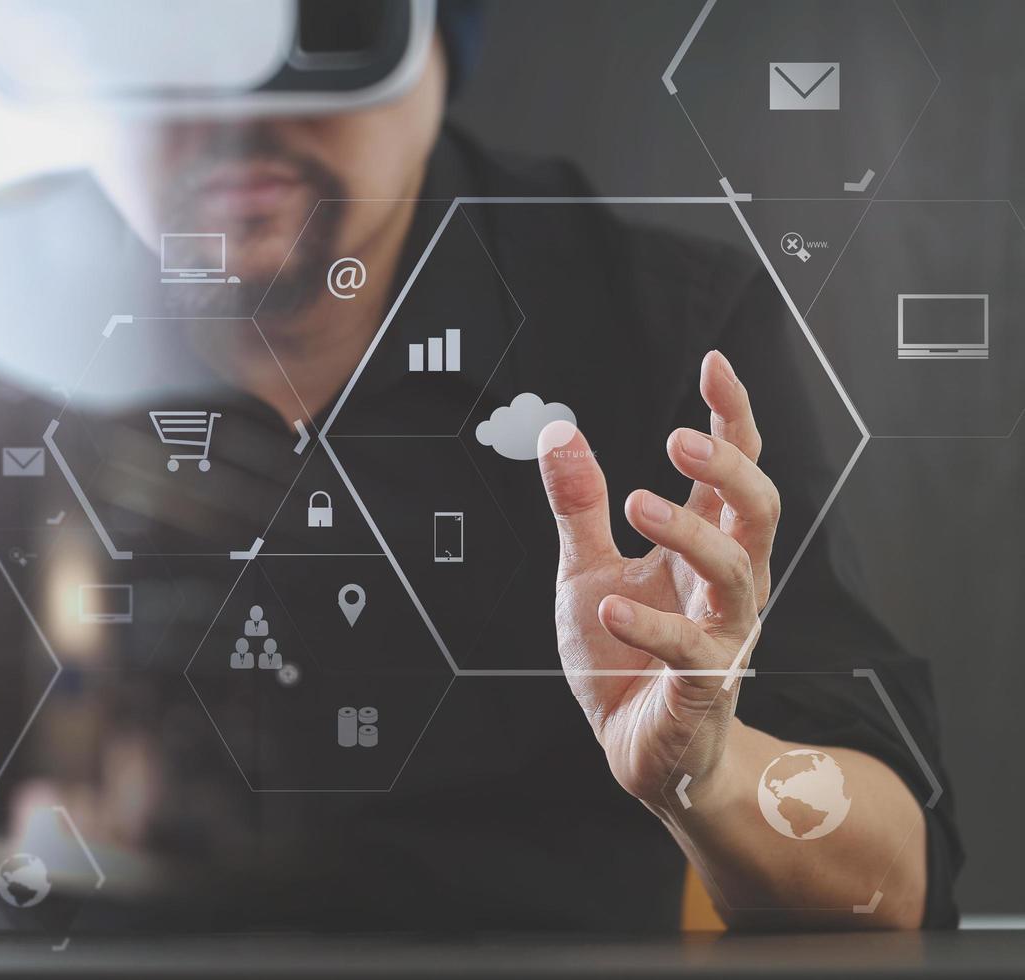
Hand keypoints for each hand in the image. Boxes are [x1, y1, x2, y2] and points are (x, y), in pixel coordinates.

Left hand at [537, 351, 778, 806]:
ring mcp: (721, 636)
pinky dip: (650, 627)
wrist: (635, 748)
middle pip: (758, 511)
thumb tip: (560, 431)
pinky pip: (690, 652)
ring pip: (737, 574)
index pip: (732, 471)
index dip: (731, 416)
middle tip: (679, 438)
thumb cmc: (620, 656)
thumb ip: (579, 506)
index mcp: (702, 548)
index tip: (714, 364)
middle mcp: (724, 586)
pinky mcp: (702, 689)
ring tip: (636, 502)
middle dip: (730, 467)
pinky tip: (609, 610)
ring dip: (689, 533)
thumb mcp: (585, 569)